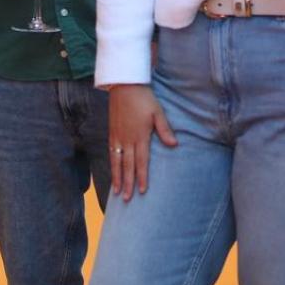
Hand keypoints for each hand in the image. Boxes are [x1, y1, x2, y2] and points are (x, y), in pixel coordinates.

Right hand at [107, 84, 177, 200]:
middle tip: (127, 199)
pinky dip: (112, 164)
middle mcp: (127, 139)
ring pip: (116, 162)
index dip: (142, 177)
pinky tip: (113, 172)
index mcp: (140, 136)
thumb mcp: (157, 112)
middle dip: (127, 183)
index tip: (142, 191)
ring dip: (117, 177)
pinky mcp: (112, 132)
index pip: (141, 161)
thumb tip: (174, 145)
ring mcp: (118, 137)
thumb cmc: (144, 99)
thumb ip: (164, 130)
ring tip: (116, 192)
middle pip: (127, 166)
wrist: (124, 86)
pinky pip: (111, 152)